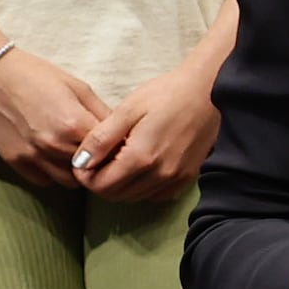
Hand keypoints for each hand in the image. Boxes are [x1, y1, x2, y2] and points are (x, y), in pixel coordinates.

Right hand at [0, 47, 109, 190]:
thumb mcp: (79, 88)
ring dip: (77, 171)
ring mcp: (33, 156)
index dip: (118, 150)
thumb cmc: (36, 76)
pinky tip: (54, 156)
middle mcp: (54, 145)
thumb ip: (103, 114)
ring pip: (70, 181)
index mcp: (74, 125)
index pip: (110, 152)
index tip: (119, 146)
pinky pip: (45, 181)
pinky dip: (54, 173)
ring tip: (76, 153)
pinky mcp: (15, 162)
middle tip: (98, 151)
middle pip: (92, 170)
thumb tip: (125, 133)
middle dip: (99, 162)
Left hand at [70, 52, 223, 202]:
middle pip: (117, 196)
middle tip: (98, 160)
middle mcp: (160, 174)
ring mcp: (177, 178)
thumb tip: (80, 162)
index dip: (85, 176)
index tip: (83, 161)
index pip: (101, 186)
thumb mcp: (127, 110)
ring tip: (118, 160)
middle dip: (100, 182)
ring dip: (121, 185)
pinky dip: (143, 188)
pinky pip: (157, 195)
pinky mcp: (188, 176)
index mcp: (141, 158)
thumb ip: (101, 139)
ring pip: (136, 197)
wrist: (209, 90)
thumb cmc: (167, 94)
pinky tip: (142, 168)